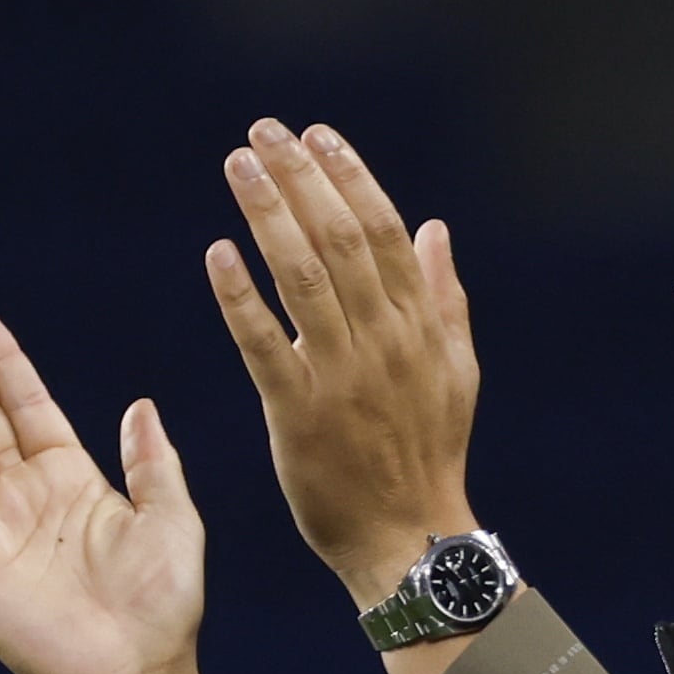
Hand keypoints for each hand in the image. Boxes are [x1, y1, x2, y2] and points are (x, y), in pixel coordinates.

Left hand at [208, 120, 481, 606]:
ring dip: (269, 216)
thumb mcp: (455, 374)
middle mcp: (384, 342)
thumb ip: (443, 298)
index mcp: (419, 328)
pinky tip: (217, 253)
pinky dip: (240, 296)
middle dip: (302, 178)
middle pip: (342, 240)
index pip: (385, 232)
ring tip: (238, 167)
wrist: (408, 541)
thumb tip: (435, 226)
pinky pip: (265, 345)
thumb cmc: (427, 458)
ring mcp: (343, 377)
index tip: (317, 135)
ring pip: (304, 278)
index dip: (350, 177)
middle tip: (264, 132)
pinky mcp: (301, 415)